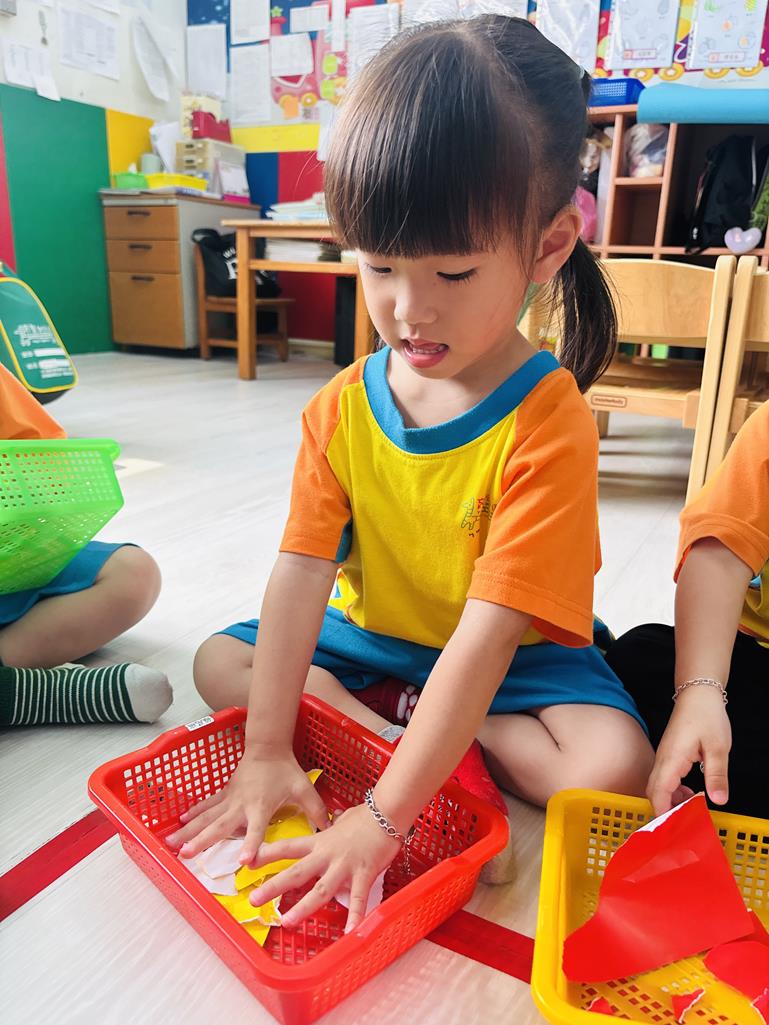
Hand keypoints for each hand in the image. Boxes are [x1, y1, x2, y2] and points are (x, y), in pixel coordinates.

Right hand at [165, 750, 328, 864]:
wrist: (268, 745)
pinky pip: (206, 805)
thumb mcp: (304, 788)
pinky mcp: (224, 793)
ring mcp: (229, 799)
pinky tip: (179, 823)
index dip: (250, 844)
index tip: (244, 861)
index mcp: (260, 807)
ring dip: (190, 831)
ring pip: (206, 817)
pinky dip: (193, 814)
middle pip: (220, 826)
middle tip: (187, 855)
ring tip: (173, 844)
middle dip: (203, 841)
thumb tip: (330, 829)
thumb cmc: (285, 769)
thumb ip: (317, 810)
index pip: (256, 829)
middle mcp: (241, 805)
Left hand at [245, 802, 400, 933]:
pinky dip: (354, 917)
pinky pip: (358, 899)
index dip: (267, 854)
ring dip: (303, 907)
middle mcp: (327, 855)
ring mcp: (344, 866)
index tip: (249, 862)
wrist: (388, 812)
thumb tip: (332, 821)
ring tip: (287, 921)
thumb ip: (333, 825)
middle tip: (254, 899)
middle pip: (296, 872)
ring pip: (320, 890)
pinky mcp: (363, 874)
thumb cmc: (366, 815)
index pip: (288, 847)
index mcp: (320, 841)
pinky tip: (349, 934)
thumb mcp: (343, 819)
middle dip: (274, 887)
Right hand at [647, 685, 730, 815]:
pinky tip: (689, 794)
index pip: (659, 792)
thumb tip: (718, 801)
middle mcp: (663, 759)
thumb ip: (717, 775)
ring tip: (691, 810)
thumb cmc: (707, 716)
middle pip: (654, 792)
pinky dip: (673, 791)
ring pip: (658, 786)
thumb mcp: (719, 748)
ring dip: (670, 801)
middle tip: (683, 826)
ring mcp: (663, 756)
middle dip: (665, 811)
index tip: (672, 830)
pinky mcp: (668, 755)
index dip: (663, 813)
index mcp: (672, 759)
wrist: (698, 694)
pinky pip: (664, 778)